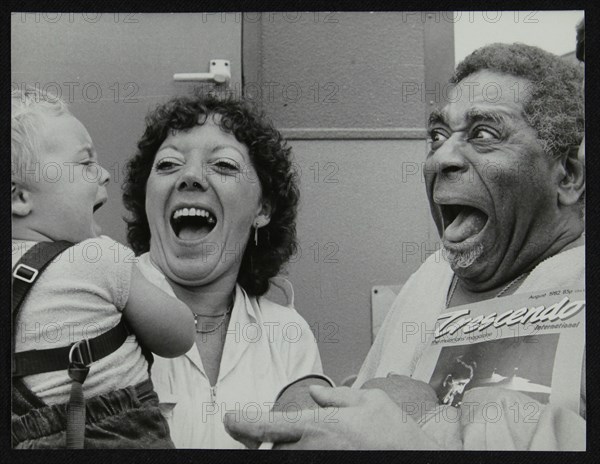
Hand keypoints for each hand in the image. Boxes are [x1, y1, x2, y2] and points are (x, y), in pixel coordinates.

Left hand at [223, 385, 439, 449]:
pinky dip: (299, 452)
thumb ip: (338, 398)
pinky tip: (312, 445)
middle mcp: (311, 450)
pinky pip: (303, 463)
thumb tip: (318, 395)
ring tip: (294, 438)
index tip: (229, 419)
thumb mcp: (370, 401)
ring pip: (284, 456)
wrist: (415, 459)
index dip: (242, 422)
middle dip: (261, 439)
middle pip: (270, 447)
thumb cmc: (394, 434)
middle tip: (253, 432)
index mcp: (317, 426)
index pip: (267, 424)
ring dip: (283, 446)